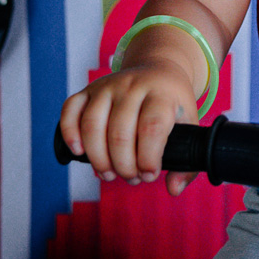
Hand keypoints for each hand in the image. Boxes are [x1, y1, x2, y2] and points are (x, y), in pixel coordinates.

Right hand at [59, 60, 199, 197]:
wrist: (159, 69)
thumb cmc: (173, 103)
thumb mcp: (189, 124)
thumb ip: (187, 161)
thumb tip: (173, 189)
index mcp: (161, 93)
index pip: (151, 127)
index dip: (148, 158)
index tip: (149, 174)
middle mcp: (133, 85)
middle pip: (119, 132)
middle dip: (123, 166)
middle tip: (131, 177)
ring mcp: (108, 85)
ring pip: (92, 125)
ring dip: (98, 158)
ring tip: (109, 173)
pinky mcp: (88, 89)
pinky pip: (70, 109)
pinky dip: (69, 133)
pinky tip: (79, 153)